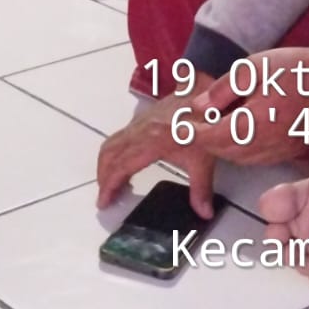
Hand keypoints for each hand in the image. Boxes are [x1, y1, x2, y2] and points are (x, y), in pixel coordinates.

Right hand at [96, 72, 218, 218]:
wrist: (206, 95)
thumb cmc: (205, 124)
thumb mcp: (204, 159)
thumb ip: (202, 189)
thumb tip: (205, 214)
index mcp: (152, 142)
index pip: (122, 166)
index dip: (109, 185)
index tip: (104, 202)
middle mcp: (140, 131)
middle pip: (109, 154)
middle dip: (103, 177)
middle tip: (104, 197)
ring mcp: (138, 123)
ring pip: (110, 144)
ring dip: (105, 165)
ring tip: (110, 185)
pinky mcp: (140, 120)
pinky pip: (118, 137)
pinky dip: (113, 154)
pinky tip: (123, 166)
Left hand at [189, 48, 308, 166]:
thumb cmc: (292, 70)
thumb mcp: (251, 69)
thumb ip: (222, 90)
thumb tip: (200, 107)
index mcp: (255, 123)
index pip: (214, 137)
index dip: (192, 134)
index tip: (177, 129)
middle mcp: (267, 143)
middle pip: (225, 151)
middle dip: (205, 141)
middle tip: (191, 127)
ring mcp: (280, 150)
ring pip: (240, 159)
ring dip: (222, 148)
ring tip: (212, 129)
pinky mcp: (288, 151)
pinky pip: (257, 159)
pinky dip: (241, 152)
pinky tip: (237, 135)